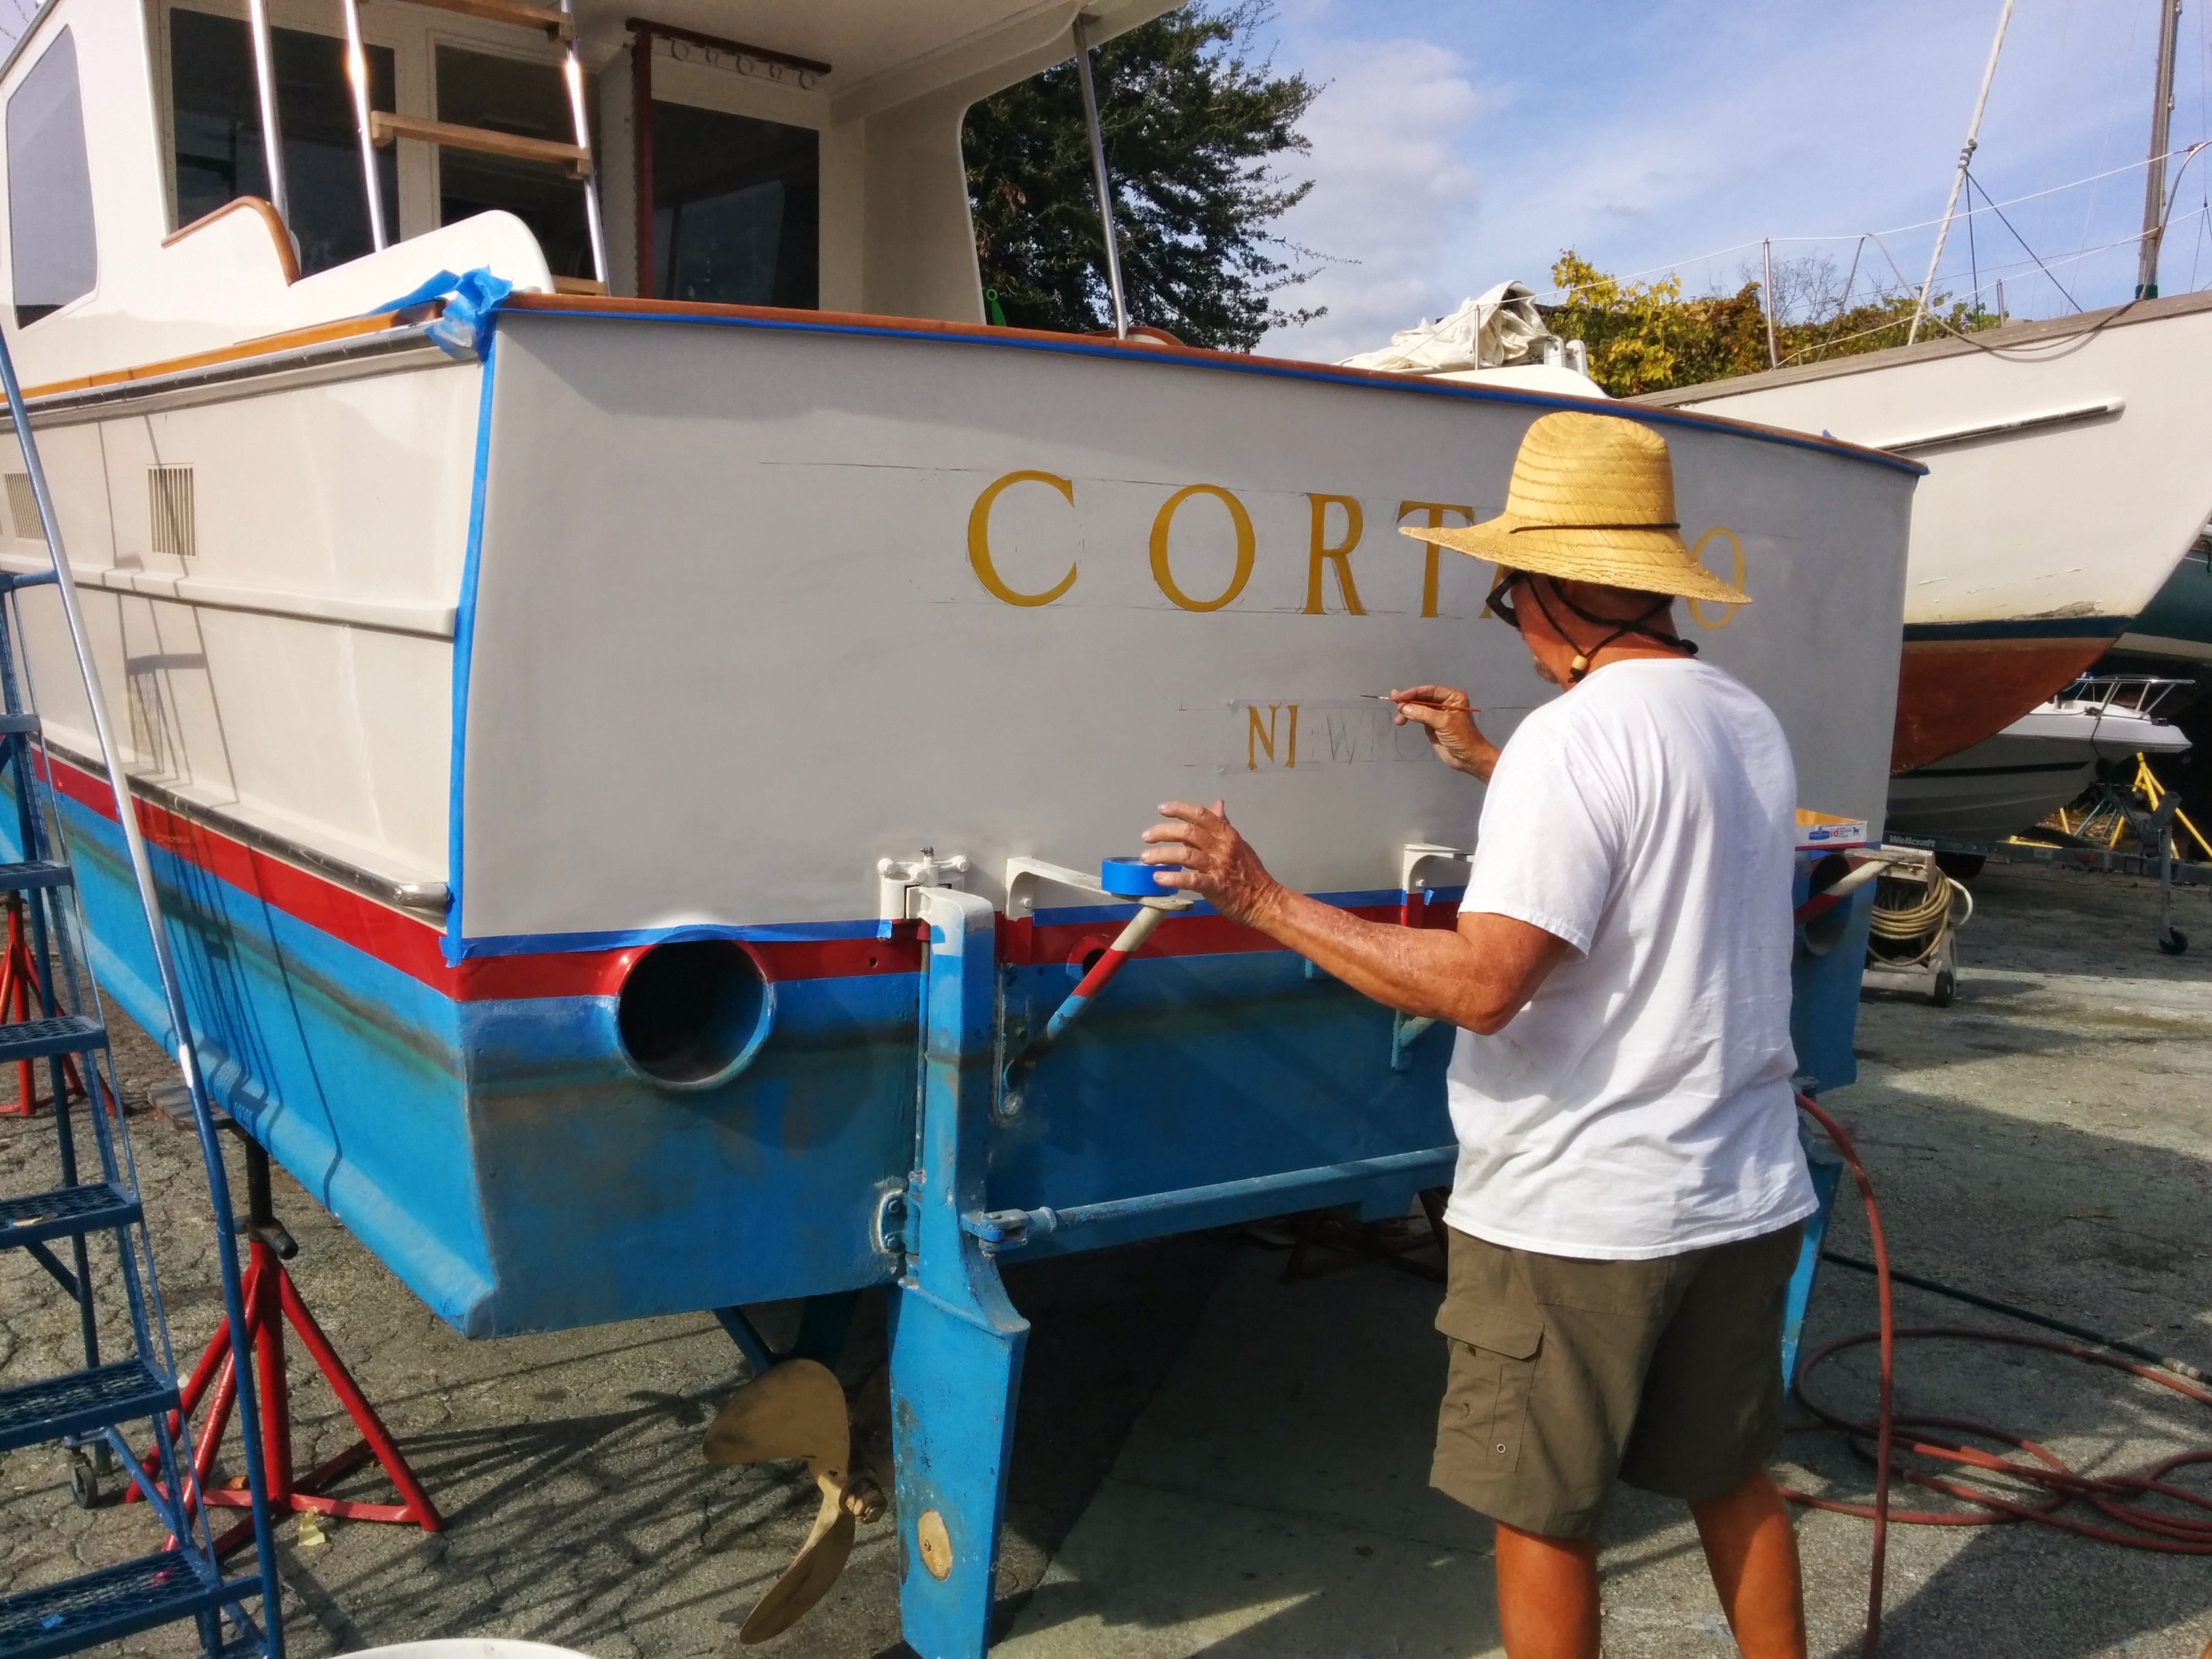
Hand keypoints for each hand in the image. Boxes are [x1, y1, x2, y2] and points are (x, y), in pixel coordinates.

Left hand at [1140, 800, 1283, 927]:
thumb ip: (1223, 825)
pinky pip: (1191, 880)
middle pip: (1188, 832)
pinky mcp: (1215, 887)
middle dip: (1163, 832)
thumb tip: (1217, 804)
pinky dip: (1173, 878)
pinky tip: (1158, 878)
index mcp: (1227, 835)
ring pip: (1185, 855)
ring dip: (1161, 855)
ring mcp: (1218, 867)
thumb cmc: (1250, 874)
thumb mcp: (1238, 843)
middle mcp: (1222, 847)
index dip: (1179, 809)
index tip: (1162, 808)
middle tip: (1146, 837)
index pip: (1201, 815)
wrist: (1265, 900)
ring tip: (1145, 858)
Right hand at [1389, 685, 1497, 779]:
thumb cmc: (1461, 737)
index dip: (1413, 693)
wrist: (1469, 758)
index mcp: (1452, 697)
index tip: (1399, 696)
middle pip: (1422, 698)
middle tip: (1395, 704)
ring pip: (1418, 708)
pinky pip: (1418, 718)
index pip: (1430, 691)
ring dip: (1407, 711)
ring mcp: (1438, 714)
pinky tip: (1401, 721)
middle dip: (1408, 701)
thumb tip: (1404, 708)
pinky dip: (1409, 718)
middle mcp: (1445, 703)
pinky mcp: (1432, 726)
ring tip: (1398, 718)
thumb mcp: (1443, 722)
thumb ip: (1423, 713)